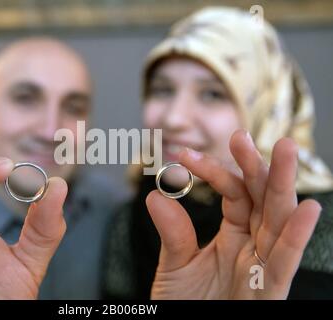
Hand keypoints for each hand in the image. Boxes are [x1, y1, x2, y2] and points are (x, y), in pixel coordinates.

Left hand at [147, 130, 320, 298]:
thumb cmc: (187, 306)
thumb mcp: (175, 266)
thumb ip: (172, 233)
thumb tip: (155, 194)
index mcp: (234, 234)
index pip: (233, 193)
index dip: (214, 172)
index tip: (185, 156)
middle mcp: (254, 245)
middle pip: (263, 199)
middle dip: (257, 167)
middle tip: (242, 136)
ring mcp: (264, 266)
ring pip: (279, 221)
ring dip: (283, 186)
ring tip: (285, 150)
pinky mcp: (270, 291)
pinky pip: (286, 263)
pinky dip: (298, 237)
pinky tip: (308, 208)